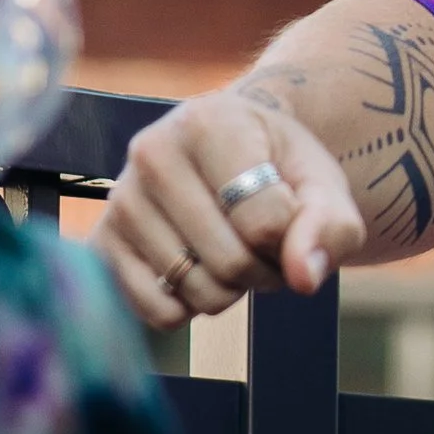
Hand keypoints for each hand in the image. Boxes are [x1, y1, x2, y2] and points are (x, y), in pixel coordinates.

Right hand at [96, 84, 366, 333]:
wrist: (228, 156)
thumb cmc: (278, 168)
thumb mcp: (322, 184)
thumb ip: (330, 226)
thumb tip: (303, 277)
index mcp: (208, 123)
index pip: (264, 221)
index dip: (293, 240)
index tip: (291, 218)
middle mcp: (151, 154)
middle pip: (230, 262)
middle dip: (265, 271)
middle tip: (266, 245)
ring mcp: (119, 200)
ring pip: (196, 290)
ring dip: (232, 291)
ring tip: (233, 250)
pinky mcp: (103, 243)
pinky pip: (157, 310)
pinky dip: (190, 308)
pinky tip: (198, 269)